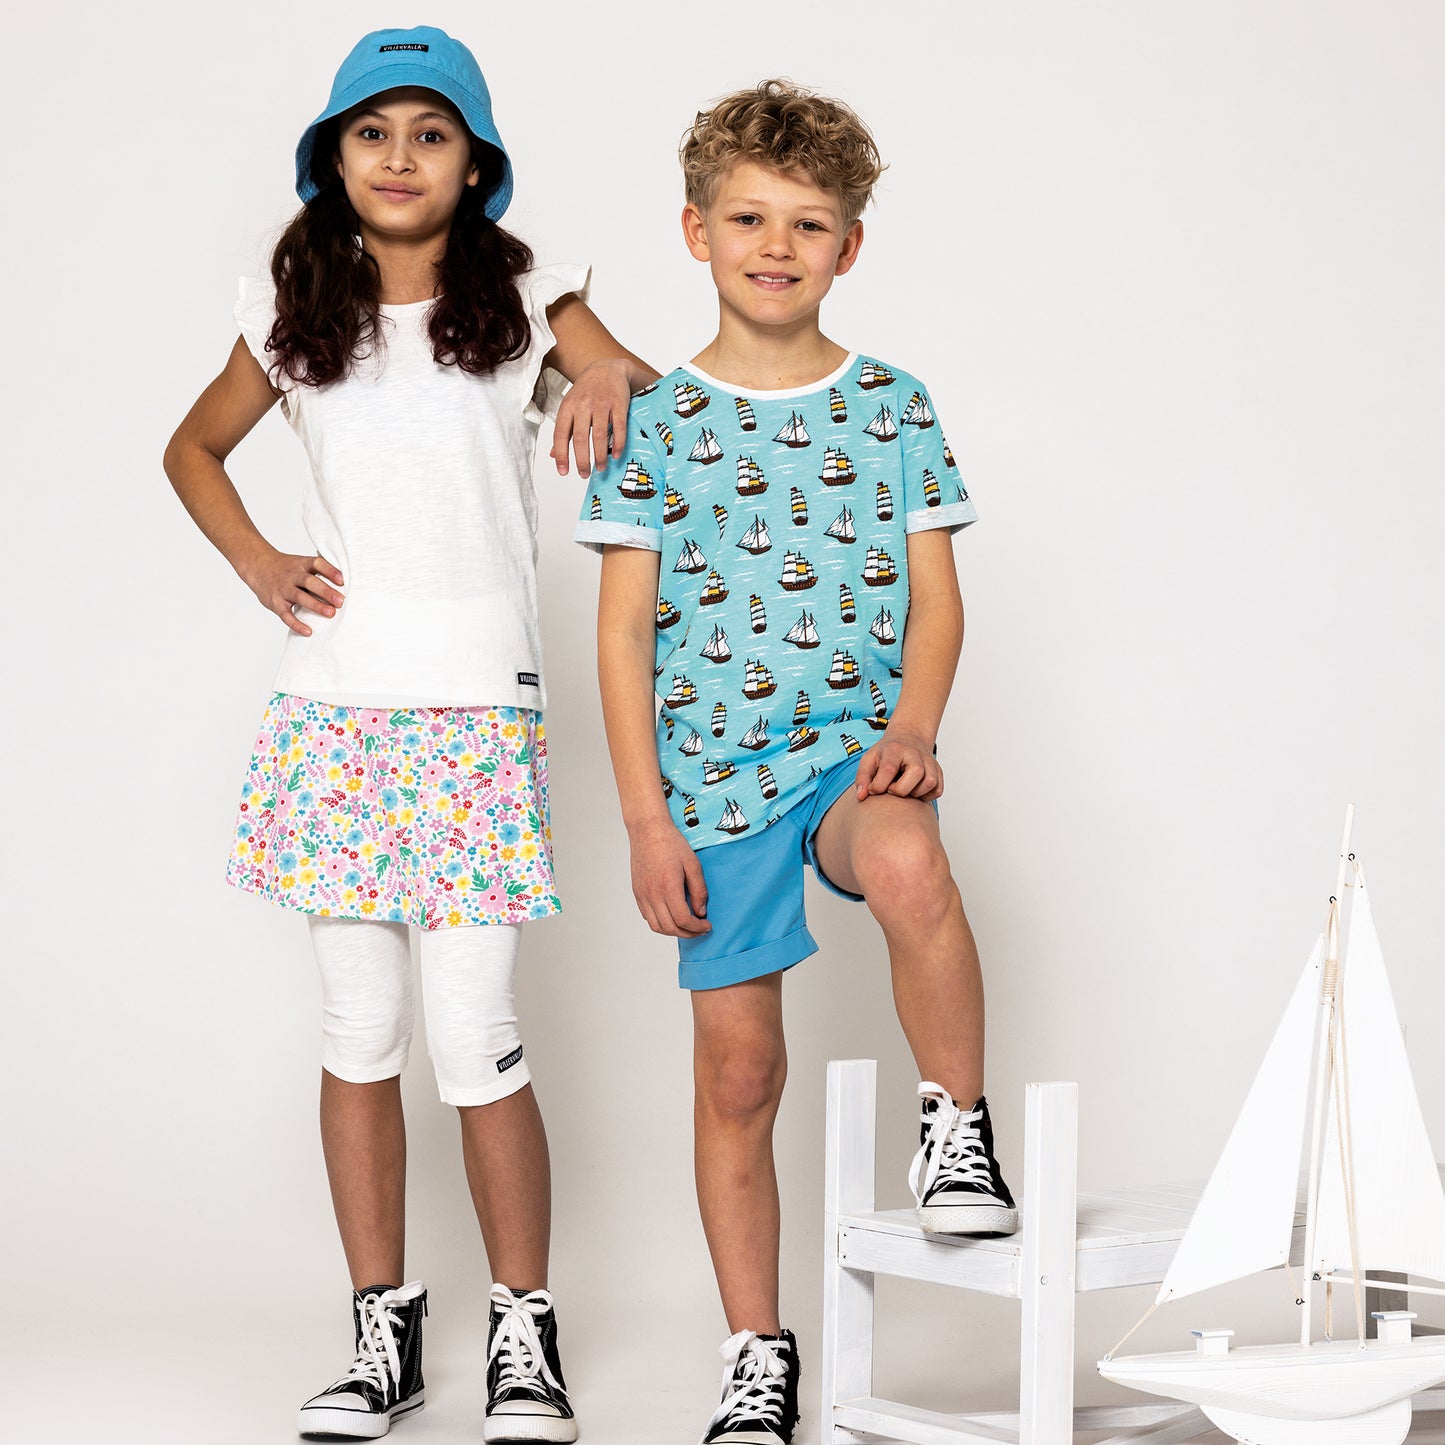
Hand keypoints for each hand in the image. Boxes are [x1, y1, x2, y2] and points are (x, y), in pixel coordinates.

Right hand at [239, 545, 343, 636]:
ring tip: (331, 613)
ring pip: (300, 597)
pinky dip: (297, 624)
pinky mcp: (276, 603)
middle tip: (341, 601)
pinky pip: (286, 615)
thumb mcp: (301, 563)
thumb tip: (346, 581)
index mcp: (302, 564)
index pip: (317, 564)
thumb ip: (319, 570)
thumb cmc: (287, 568)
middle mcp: (293, 576)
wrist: (258, 566)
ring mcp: (283, 589)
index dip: (330, 571)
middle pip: (310, 582)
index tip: (342, 580)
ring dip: (316, 605)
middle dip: (326, 591)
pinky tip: (308, 631)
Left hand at [550, 358, 631, 478]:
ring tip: (600, 468)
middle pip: (581, 438)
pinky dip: (617, 443)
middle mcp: (583, 404)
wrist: (608, 368)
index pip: (561, 434)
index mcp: (568, 406)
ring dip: (600, 455)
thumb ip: (564, 430)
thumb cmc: (587, 391)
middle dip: (582, 460)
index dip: (561, 455)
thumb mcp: (570, 406)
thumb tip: (553, 454)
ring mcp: (602, 404)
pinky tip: (616, 455)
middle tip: (584, 474)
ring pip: (599, 435)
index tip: (563, 472)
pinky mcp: (619, 403)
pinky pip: (618, 427)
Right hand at [627, 816, 710, 936]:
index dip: (697, 928)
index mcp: (668, 887)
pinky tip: (671, 915)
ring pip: (656, 926)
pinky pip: (648, 917)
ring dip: (673, 931)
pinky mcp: (637, 893)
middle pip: (670, 928)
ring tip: (686, 926)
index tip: (707, 925)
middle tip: (700, 929)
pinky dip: (661, 923)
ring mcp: (642, 895)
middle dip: (688, 933)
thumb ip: (699, 890)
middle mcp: (652, 894)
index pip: (683, 920)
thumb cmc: (671, 843)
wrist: (648, 830)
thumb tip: (700, 912)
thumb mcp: (693, 864)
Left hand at [855, 730, 944, 800]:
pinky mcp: (939, 772)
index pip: (889, 769)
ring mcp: (930, 762)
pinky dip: (926, 796)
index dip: (879, 785)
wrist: (909, 738)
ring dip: (915, 793)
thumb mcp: (869, 759)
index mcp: (895, 749)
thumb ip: (863, 777)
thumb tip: (861, 796)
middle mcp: (915, 754)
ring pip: (930, 783)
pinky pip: (937, 790)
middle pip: (916, 774)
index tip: (874, 790)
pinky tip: (914, 791)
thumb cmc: (886, 753)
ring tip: (903, 789)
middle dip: (901, 789)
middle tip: (891, 789)